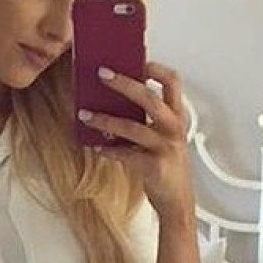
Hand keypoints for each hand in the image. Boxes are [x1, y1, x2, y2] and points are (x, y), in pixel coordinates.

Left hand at [78, 62, 195, 221]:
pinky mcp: (154, 167)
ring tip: (85, 114)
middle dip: (124, 83)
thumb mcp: (161, 138)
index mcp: (177, 118)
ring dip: (105, 120)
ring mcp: (166, 148)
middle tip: (102, 73)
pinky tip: (95, 147)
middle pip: (150, 98)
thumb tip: (112, 102)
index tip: (136, 60)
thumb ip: (145, 120)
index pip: (173, 83)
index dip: (156, 69)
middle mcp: (174, 129)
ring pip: (133, 127)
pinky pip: (126, 154)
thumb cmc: (166, 166)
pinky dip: (108, 150)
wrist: (176, 202)